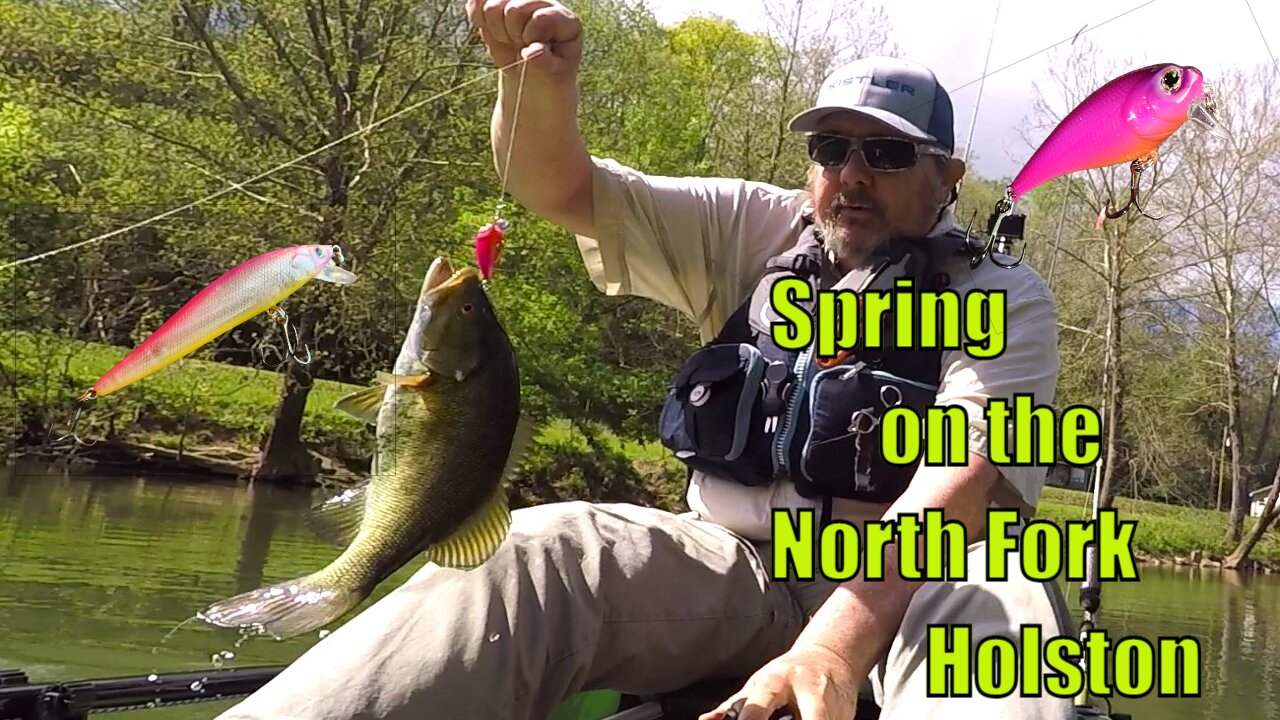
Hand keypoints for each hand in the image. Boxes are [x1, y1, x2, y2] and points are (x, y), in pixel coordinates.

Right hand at [465, 0, 582, 81]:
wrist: (531, 82)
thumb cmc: (549, 79)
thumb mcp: (554, 78)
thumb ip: (545, 63)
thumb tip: (532, 51)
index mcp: (565, 20)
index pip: (540, 18)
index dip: (530, 38)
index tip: (532, 53)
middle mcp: (543, 3)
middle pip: (513, 9)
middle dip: (511, 35)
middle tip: (518, 47)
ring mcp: (520, 1)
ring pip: (491, 5)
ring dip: (495, 29)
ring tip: (508, 41)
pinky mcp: (498, 3)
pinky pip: (476, 2)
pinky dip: (477, 18)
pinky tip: (491, 33)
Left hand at [698, 644, 860, 719]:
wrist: (829, 657)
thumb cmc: (787, 675)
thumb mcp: (759, 685)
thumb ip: (733, 707)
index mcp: (775, 682)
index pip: (758, 707)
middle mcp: (806, 690)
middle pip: (812, 717)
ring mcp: (830, 703)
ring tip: (796, 719)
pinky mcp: (847, 714)